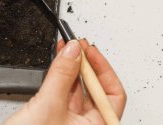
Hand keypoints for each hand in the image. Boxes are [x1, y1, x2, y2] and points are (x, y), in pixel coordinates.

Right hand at [3, 39, 125, 124]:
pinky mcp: (54, 115)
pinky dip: (59, 76)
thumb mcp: (49, 105)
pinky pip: (61, 91)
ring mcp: (70, 121)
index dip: (103, 69)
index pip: (112, 93)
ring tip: (65, 49)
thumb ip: (61, 75)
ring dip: (70, 67)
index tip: (89, 50)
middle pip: (93, 89)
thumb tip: (72, 52)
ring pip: (75, 89)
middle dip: (84, 65)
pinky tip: (57, 62)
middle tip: (75, 46)